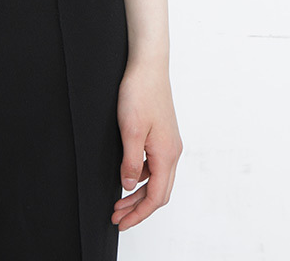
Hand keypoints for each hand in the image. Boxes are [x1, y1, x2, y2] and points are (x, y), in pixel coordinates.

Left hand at [112, 58, 182, 230]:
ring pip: (157, 179)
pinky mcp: (163, 135)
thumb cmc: (140, 92)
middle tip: (117, 216)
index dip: (138, 214)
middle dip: (138, 208)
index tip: (122, 222)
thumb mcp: (130, 130)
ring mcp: (169, 143)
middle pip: (159, 192)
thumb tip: (127, 186)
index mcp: (166, 154)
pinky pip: (155, 165)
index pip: (156, 197)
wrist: (148, 66)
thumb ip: (130, 161)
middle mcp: (172, 152)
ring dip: (138, 193)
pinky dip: (141, 176)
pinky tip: (127, 173)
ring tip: (118, 200)